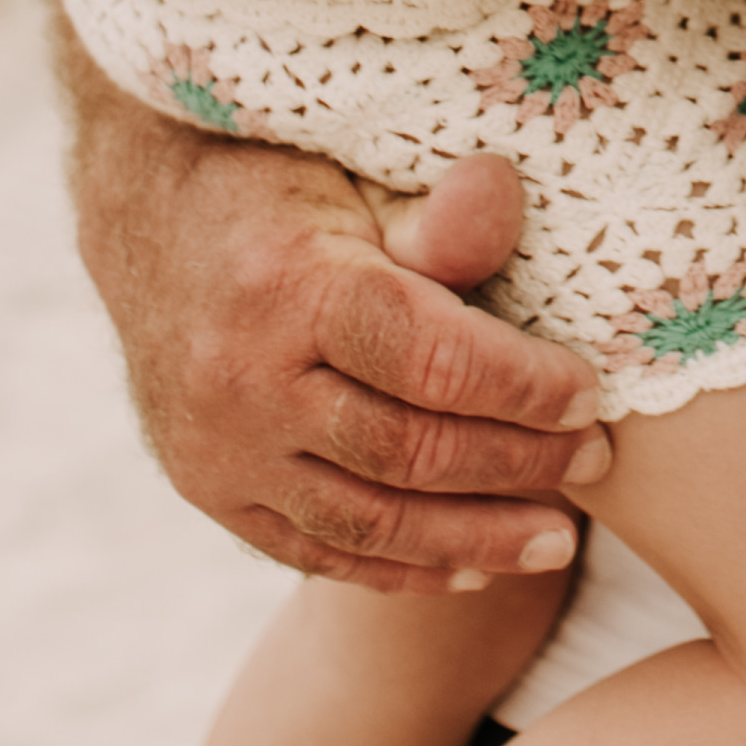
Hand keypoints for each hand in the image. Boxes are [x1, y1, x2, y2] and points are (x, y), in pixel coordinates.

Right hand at [57, 23, 609, 592]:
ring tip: (556, 540)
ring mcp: (215, 447)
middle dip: (516, 465)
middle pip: (405, 450)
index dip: (522, 386)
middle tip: (596, 465)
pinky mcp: (207, 487)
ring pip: (364, 521)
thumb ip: (434, 213)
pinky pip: (314, 550)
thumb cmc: (288, 181)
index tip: (591, 395)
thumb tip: (503, 196)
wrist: (149, 215)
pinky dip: (398, 568)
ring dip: (471, 540)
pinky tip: (471, 570)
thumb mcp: (358, 176)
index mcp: (286, 286)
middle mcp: (240, 380)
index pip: (430, 360)